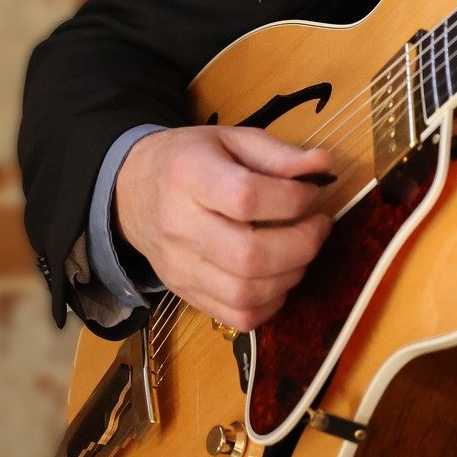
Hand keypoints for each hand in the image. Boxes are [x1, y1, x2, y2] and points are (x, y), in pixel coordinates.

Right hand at [113, 124, 332, 330]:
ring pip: (245, 293)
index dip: (293, 199)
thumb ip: (278, 153)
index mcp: (190, 176)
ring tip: (302, 249)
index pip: (246, 198)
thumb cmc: (190, 160)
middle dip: (301, 244)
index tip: (312, 192)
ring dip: (291, 275)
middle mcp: (180, 226)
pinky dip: (271, 303)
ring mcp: (180, 267)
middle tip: (319, 226)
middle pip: (249, 255)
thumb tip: (323, 166)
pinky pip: (237, 317)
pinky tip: (280, 276)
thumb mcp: (232, 139)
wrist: (133, 191)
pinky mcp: (186, 293)